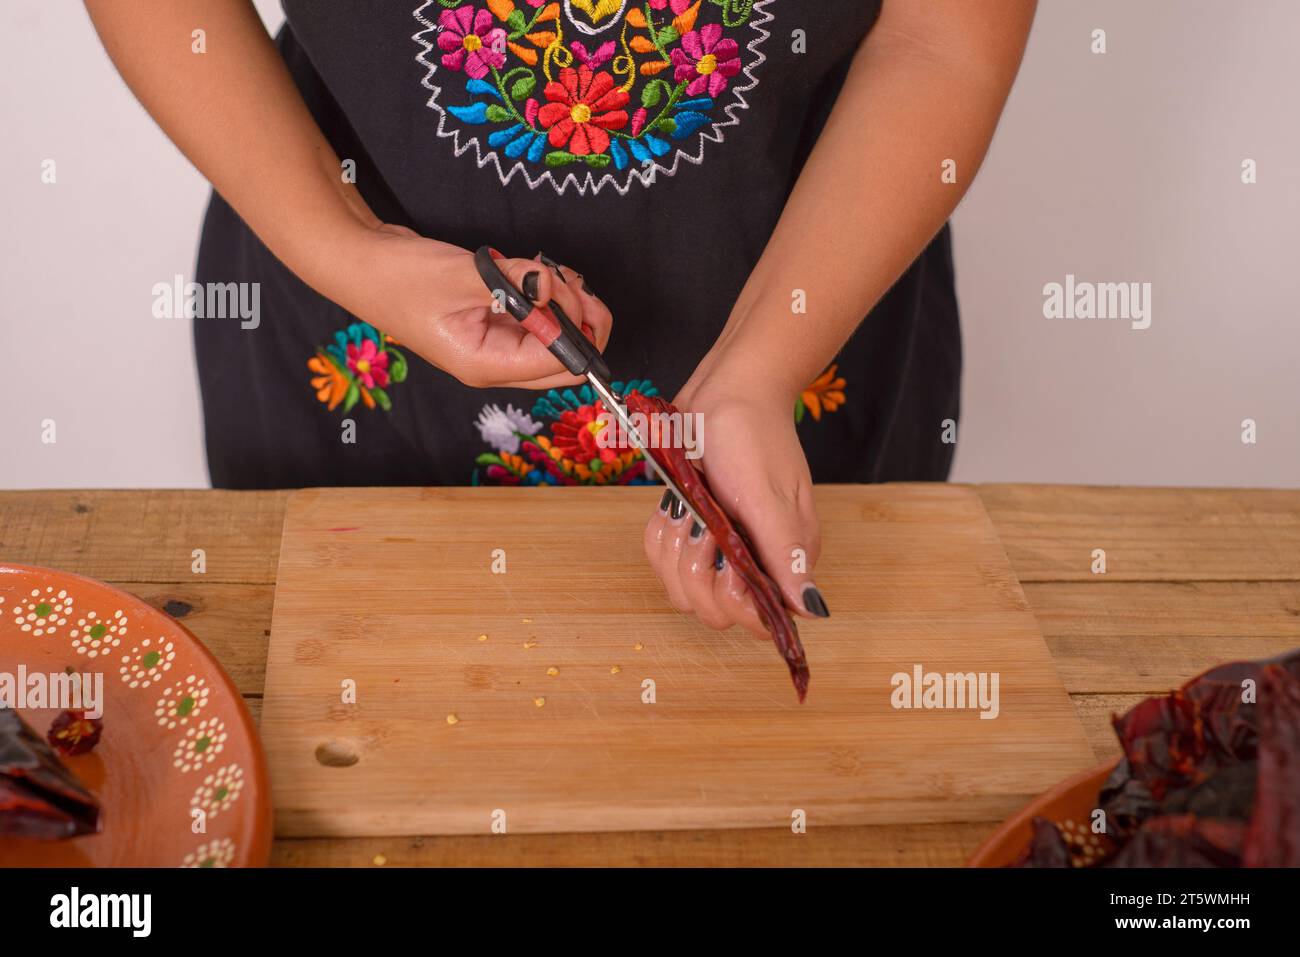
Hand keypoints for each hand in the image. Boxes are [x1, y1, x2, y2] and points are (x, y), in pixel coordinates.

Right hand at [340, 224, 610, 389]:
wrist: (360, 262)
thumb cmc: (399, 276)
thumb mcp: (462, 275)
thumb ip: (514, 282)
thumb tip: (553, 285)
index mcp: (486, 365)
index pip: (558, 364)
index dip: (575, 328)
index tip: (566, 288)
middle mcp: (495, 362)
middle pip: (566, 360)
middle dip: (581, 320)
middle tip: (567, 279)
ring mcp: (495, 344)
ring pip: (557, 336)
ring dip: (566, 303)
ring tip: (546, 271)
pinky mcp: (494, 323)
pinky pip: (539, 318)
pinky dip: (548, 295)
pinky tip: (534, 272)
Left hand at [641, 375, 828, 637]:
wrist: (725, 389)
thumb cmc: (753, 435)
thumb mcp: (770, 497)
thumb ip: (787, 556)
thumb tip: (812, 612)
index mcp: (784, 557)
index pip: (759, 619)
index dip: (735, 602)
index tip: (727, 562)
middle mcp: (753, 558)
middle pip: (713, 609)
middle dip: (697, 570)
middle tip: (705, 526)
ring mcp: (720, 545)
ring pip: (681, 587)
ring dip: (674, 549)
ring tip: (689, 510)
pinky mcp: (691, 529)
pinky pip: (663, 558)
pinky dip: (660, 535)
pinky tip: (672, 507)